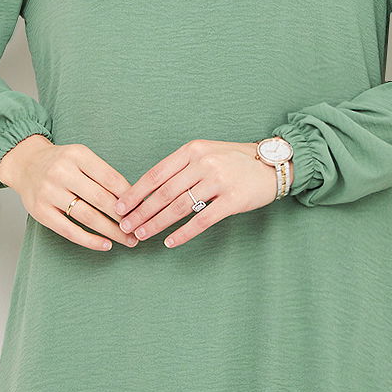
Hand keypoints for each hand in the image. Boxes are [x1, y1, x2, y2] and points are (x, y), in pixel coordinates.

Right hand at [0, 135, 139, 252]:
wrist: (25, 164)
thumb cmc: (60, 162)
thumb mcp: (81, 157)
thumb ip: (103, 174)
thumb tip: (133, 199)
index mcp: (77, 155)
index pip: (111, 178)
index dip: (130, 196)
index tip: (143, 209)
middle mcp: (62, 172)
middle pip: (101, 199)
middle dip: (124, 217)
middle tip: (140, 228)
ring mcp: (49, 192)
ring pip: (88, 216)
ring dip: (112, 231)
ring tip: (128, 239)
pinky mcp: (40, 211)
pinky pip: (69, 230)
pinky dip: (90, 240)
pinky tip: (105, 245)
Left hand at [114, 139, 292, 248]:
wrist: (272, 164)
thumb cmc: (235, 160)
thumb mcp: (206, 153)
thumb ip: (182, 167)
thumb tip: (150, 190)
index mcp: (193, 150)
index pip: (156, 174)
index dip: (136, 192)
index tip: (120, 206)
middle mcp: (204, 163)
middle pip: (164, 192)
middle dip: (141, 212)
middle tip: (125, 226)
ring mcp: (219, 181)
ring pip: (179, 207)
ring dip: (157, 223)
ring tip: (141, 235)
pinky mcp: (233, 200)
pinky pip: (203, 220)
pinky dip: (184, 233)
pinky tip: (170, 242)